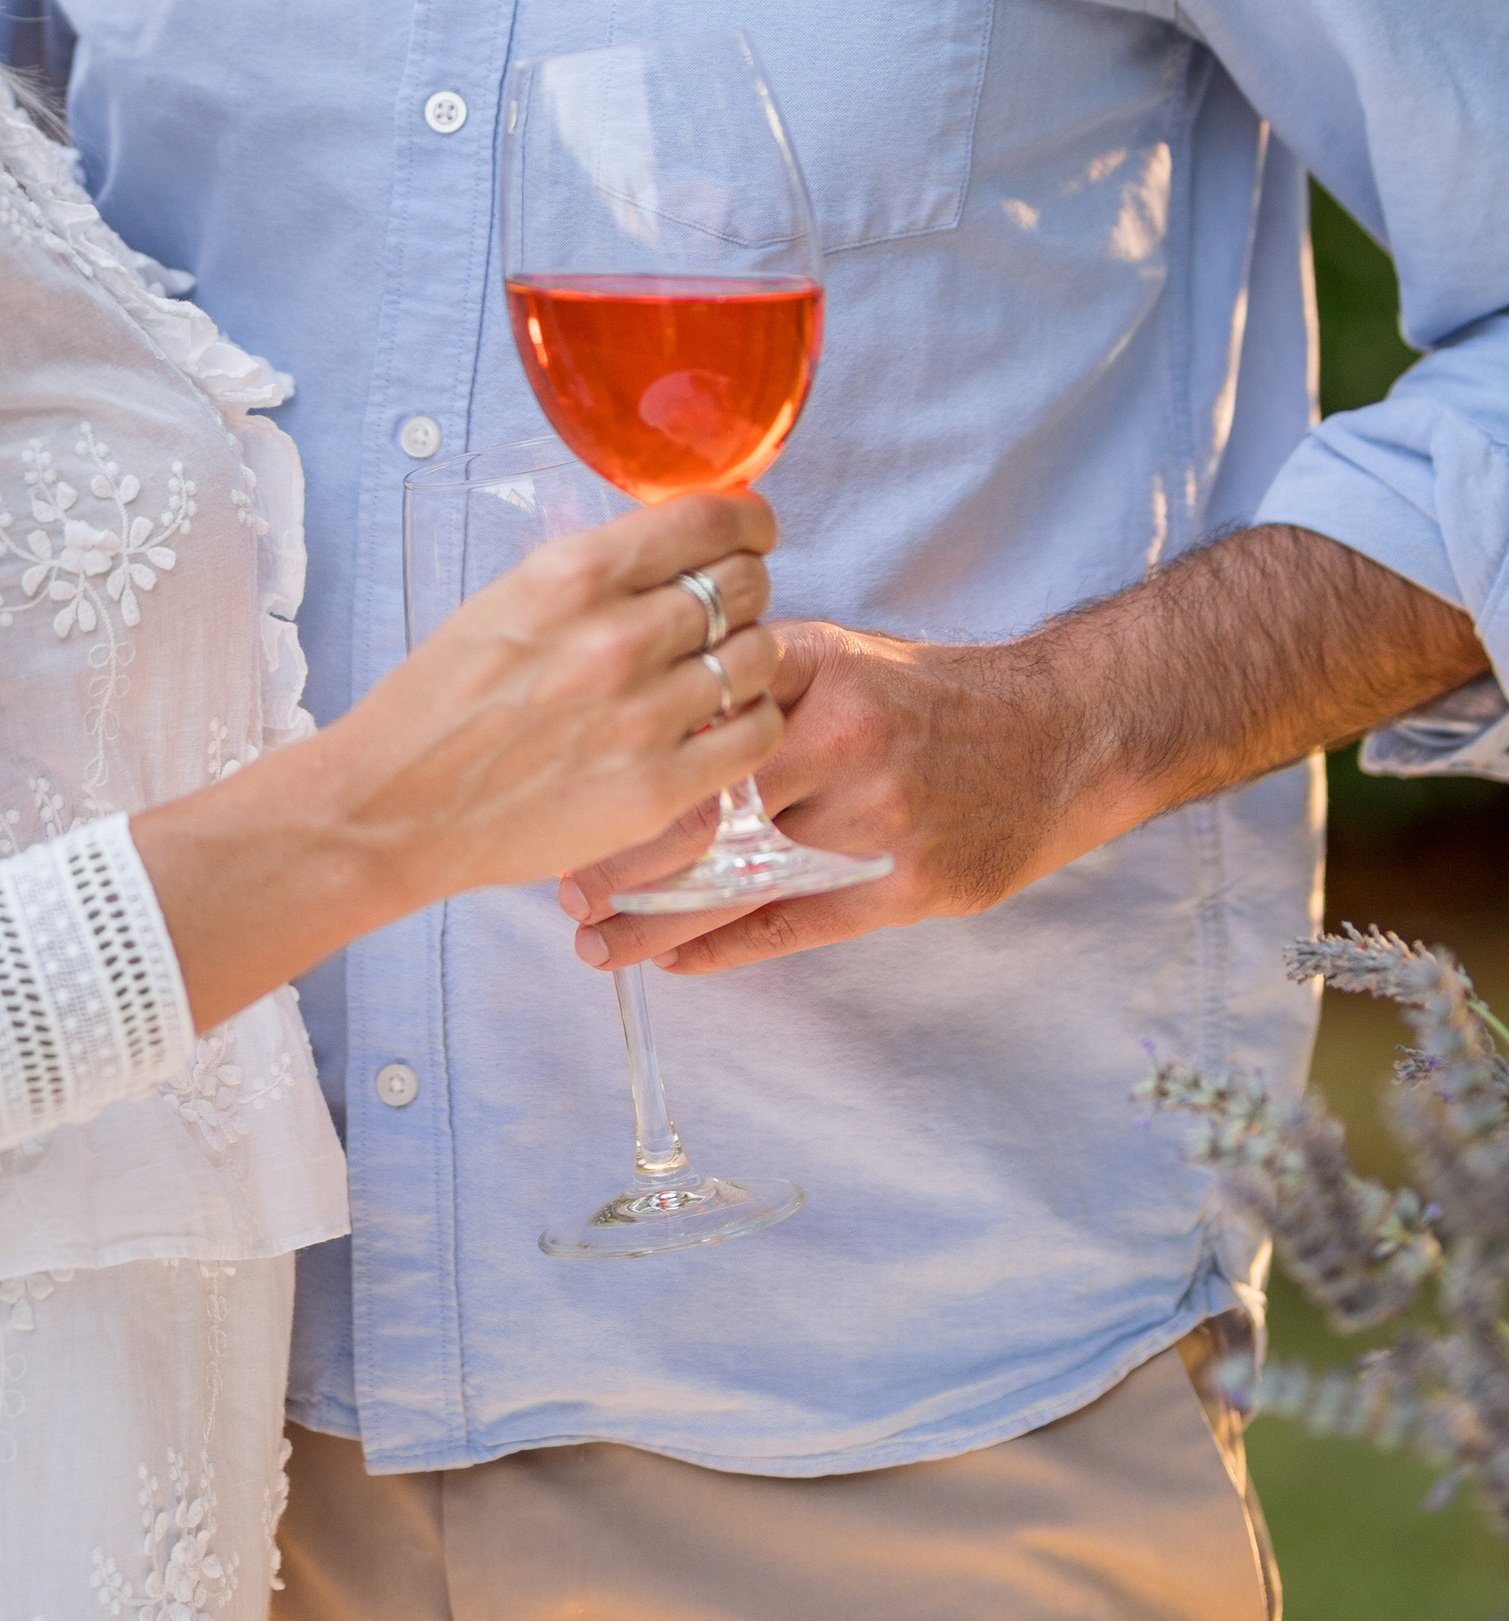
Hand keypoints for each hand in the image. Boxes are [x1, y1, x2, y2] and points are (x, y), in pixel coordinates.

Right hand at [335, 489, 784, 909]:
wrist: (397, 804)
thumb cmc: (442, 701)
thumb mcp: (509, 599)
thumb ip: (595, 575)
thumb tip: (675, 549)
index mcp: (572, 575)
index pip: (708, 520)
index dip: (747, 522)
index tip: (752, 532)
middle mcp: (616, 637)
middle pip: (745, 583)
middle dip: (746, 585)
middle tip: (726, 607)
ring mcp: (642, 716)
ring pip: (761, 654)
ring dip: (749, 654)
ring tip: (718, 668)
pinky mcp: (657, 788)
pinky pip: (758, 733)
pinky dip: (754, 719)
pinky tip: (724, 721)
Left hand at [560, 528, 1492, 979]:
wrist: (1061, 730)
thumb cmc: (929, 694)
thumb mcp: (840, 655)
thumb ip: (754, 680)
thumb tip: (646, 697)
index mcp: (811, 670)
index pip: (694, 723)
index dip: (621, 771)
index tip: (558, 803)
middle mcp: (842, 738)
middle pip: (709, 811)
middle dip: (629, 860)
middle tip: (563, 893)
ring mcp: (884, 815)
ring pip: (748, 879)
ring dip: (666, 920)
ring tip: (601, 948)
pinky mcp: (918, 882)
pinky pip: (806, 924)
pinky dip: (736, 948)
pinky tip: (681, 965)